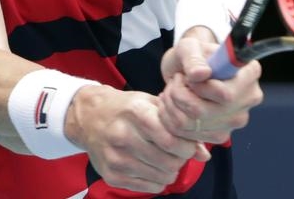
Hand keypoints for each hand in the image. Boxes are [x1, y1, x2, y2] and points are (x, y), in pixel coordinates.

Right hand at [64, 85, 208, 193]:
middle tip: (179, 153)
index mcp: (136, 112)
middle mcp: (124, 135)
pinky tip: (153, 167)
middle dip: (181, 160)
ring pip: (161, 177)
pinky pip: (149, 188)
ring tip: (166, 159)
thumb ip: (178, 125)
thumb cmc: (126, 108)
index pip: (172, 139)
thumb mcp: (151, 104)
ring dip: (171, 171)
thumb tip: (204, 155)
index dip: (187, 146)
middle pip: (169, 161)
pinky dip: (158, 181)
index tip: (188, 144)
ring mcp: (116, 158)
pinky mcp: (111, 175)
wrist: (89, 116)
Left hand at [159, 29, 263, 144]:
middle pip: (205, 112)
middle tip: (176, 80)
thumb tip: (201, 74)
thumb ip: (193, 57)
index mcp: (249, 73)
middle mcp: (249, 99)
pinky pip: (187, 134)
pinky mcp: (221, 135)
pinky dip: (172, 118)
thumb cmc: (192, 55)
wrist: (188, 70)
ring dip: (173, 105)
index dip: (199, 87)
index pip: (225, 94)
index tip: (189, 76)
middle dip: (179, 95)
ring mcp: (236, 120)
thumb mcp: (189, 46)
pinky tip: (175, 104)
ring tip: (173, 89)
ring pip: (192, 124)